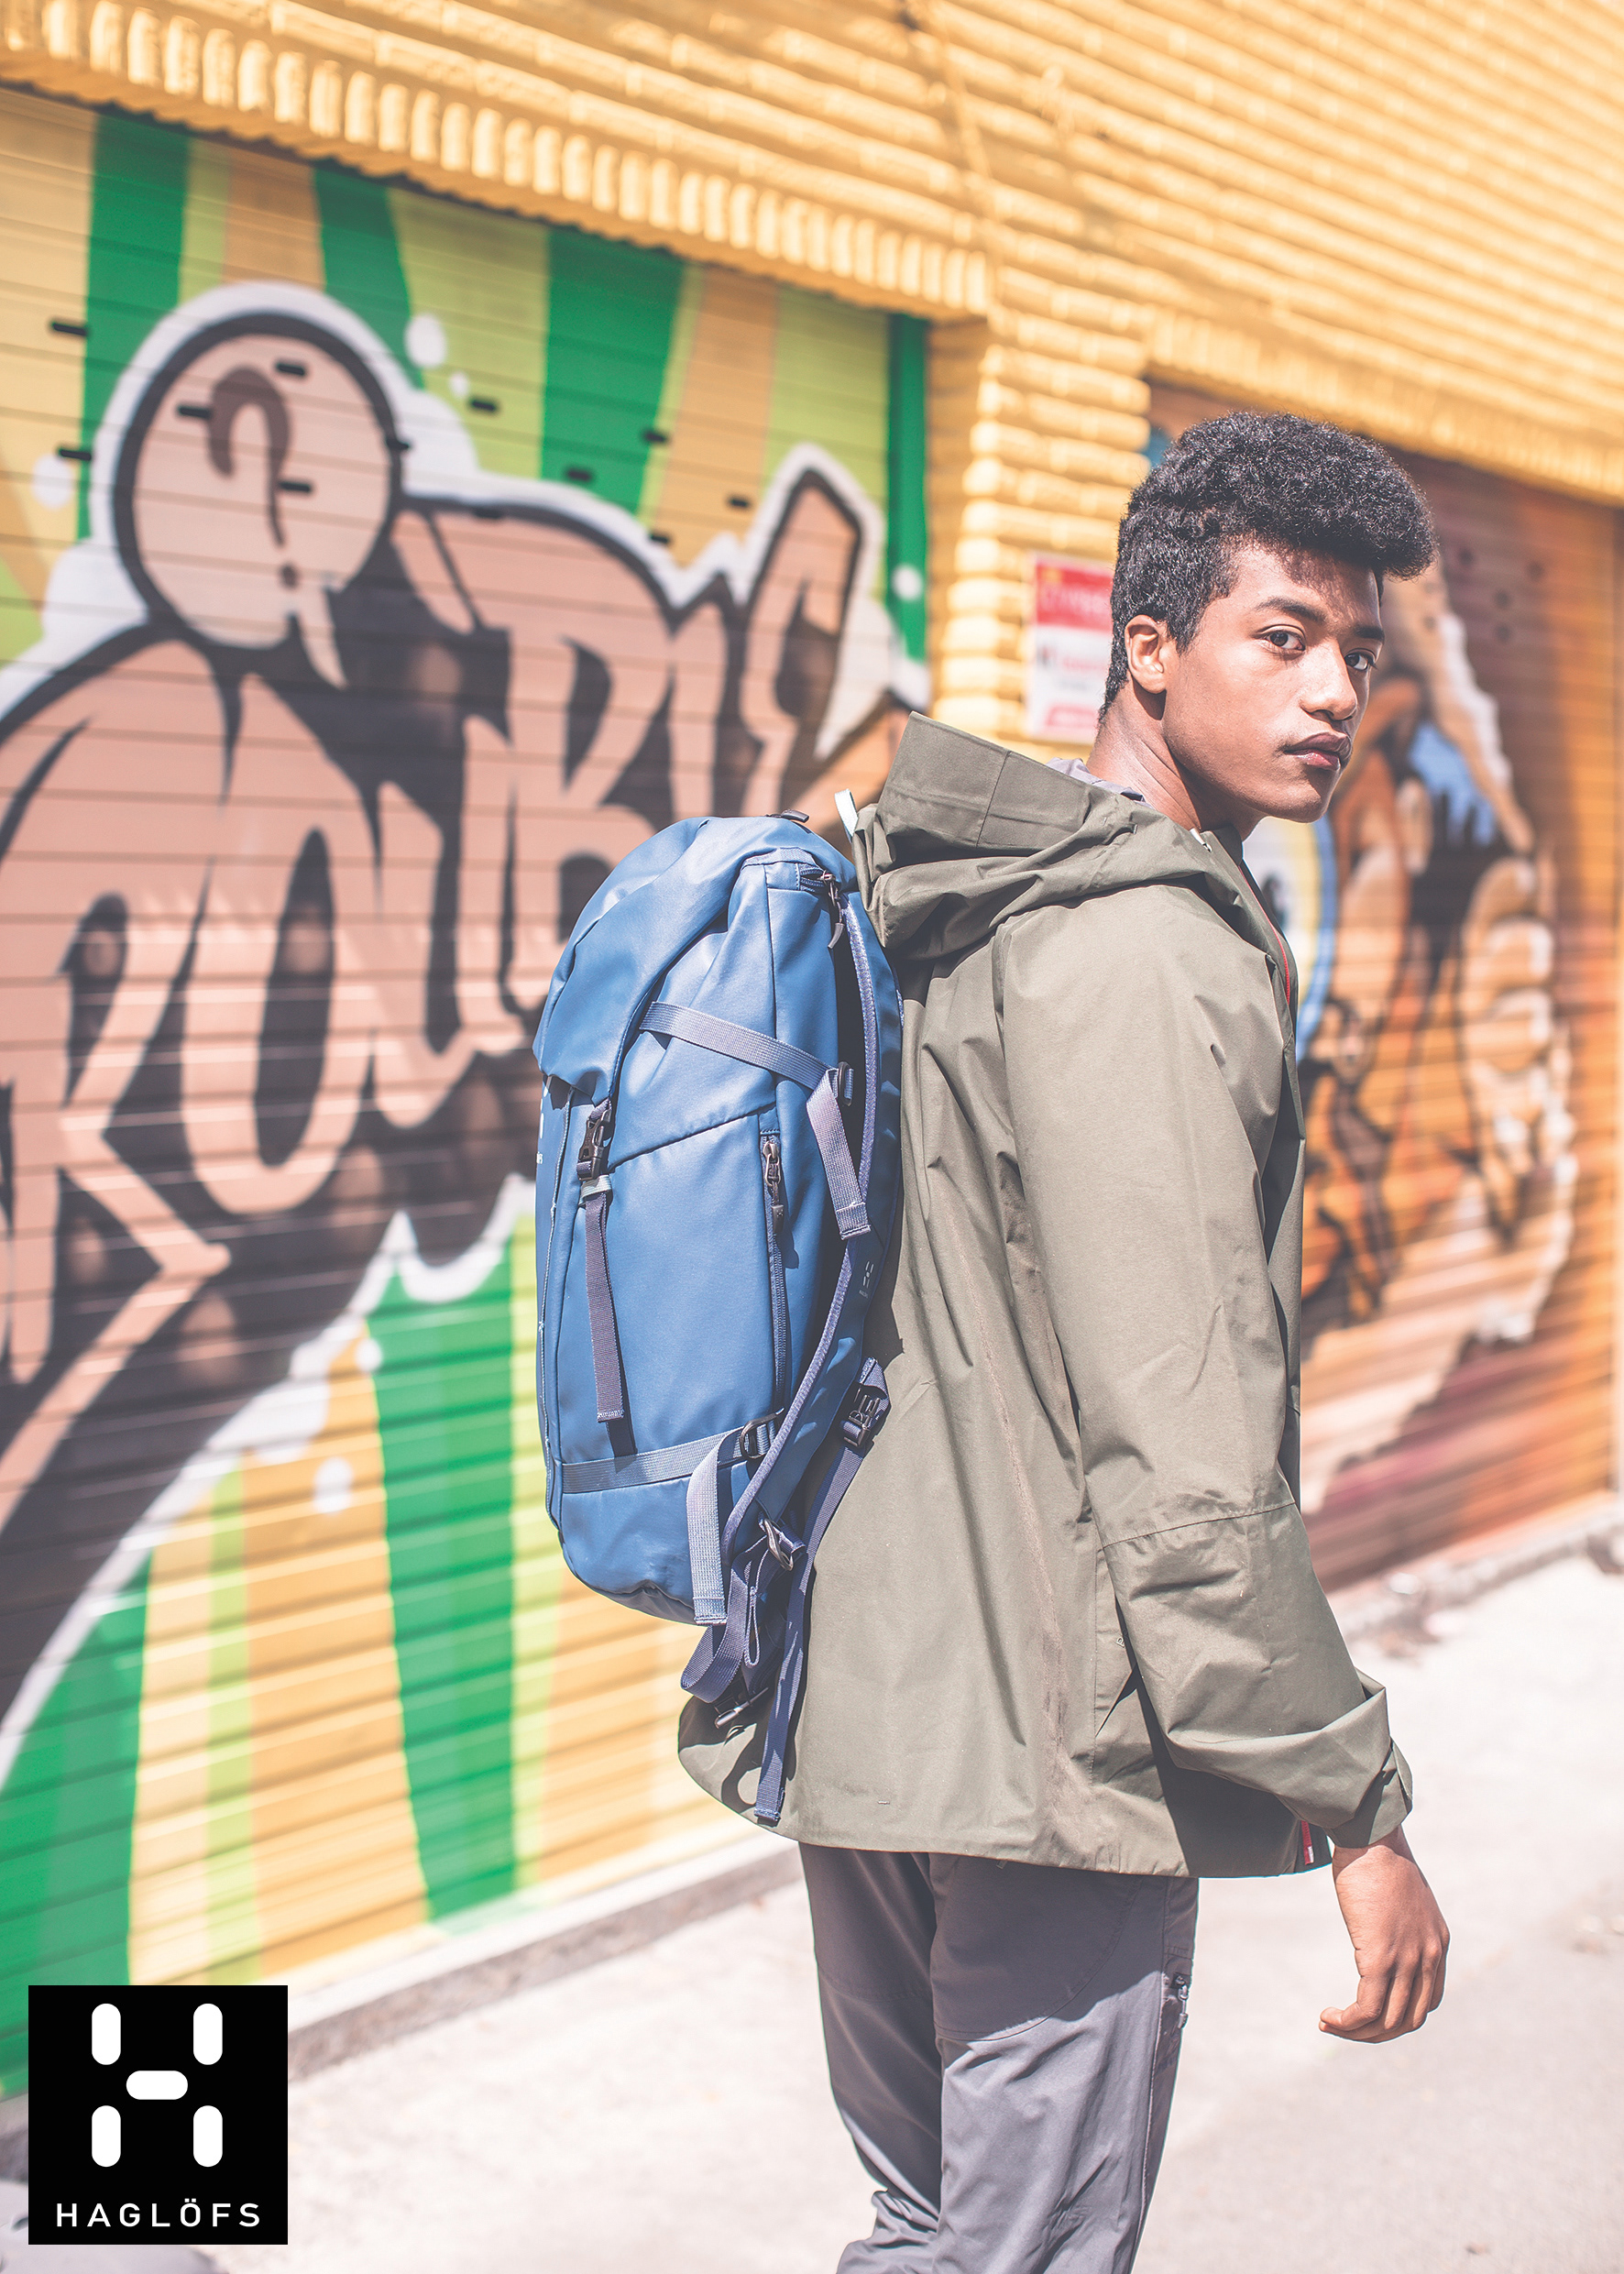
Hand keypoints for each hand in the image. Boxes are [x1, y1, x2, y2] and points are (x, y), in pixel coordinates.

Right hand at [1320, 1826, 1448, 2042]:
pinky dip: (1346, 2022)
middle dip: (1377, 2034)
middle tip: (1347, 2029)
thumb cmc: (1379, 1862)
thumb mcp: (1403, 1898)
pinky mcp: (1379, 1958)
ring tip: (1330, 2025)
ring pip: (1386, 2022)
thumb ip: (1402, 1922)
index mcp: (1436, 1945)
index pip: (1427, 2002)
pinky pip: (1366, 2009)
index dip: (1398, 2017)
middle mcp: (1427, 1957)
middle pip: (1409, 2020)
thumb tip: (1384, 1930)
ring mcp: (1406, 1960)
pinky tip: (1327, 2017)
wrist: (1372, 1840)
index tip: (1369, 2014)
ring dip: (1357, 2033)